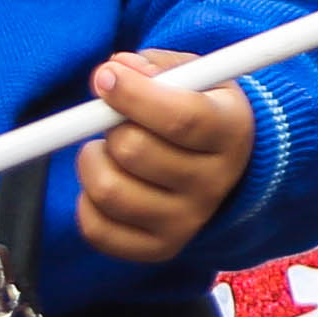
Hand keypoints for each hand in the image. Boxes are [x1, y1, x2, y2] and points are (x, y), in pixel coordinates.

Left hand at [73, 47, 256, 265]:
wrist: (227, 167)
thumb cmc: (202, 111)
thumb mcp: (195, 77)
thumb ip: (157, 67)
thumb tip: (117, 68)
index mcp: (232, 132)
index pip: (181, 117)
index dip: (134, 94)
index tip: (105, 77)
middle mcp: (215, 182)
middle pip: (135, 151)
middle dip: (111, 125)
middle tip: (115, 118)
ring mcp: (188, 221)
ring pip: (109, 190)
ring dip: (92, 160)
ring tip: (106, 149)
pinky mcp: (159, 248)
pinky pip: (97, 230)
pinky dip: (85, 201)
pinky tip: (107, 180)